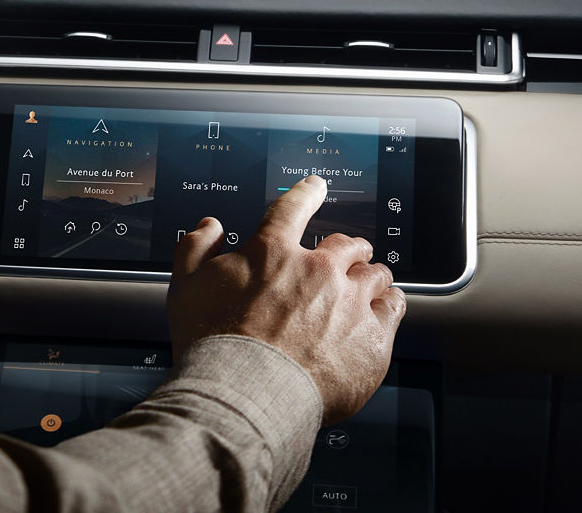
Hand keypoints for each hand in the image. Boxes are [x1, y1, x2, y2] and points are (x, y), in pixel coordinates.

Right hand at [167, 175, 406, 423]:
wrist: (248, 393)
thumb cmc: (214, 344)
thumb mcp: (186, 287)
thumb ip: (195, 249)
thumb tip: (209, 227)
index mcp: (272, 251)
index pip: (293, 207)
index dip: (306, 193)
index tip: (315, 187)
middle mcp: (318, 269)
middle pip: (347, 244)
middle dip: (346, 248)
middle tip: (343, 257)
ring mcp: (350, 301)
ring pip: (376, 273)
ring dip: (370, 276)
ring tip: (368, 285)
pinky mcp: (374, 336)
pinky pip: (395, 307)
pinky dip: (390, 304)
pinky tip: (385, 309)